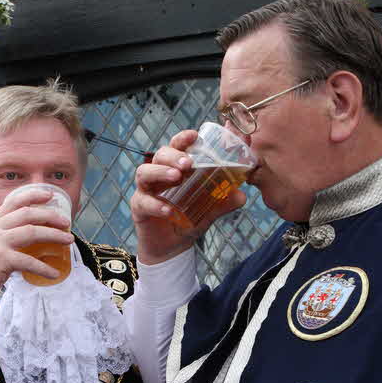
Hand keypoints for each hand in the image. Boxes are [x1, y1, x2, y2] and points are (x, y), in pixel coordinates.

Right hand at [0, 188, 74, 330]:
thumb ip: (5, 238)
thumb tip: (32, 237)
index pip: (13, 202)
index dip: (33, 195)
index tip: (50, 195)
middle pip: (27, 214)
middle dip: (50, 216)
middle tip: (66, 222)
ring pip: (31, 232)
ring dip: (53, 236)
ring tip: (68, 241)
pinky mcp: (0, 260)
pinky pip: (28, 261)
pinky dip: (44, 268)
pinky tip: (54, 273)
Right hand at [131, 130, 246, 263]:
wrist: (172, 248)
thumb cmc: (188, 220)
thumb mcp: (210, 209)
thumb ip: (224, 200)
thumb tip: (242, 194)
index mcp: (176, 168)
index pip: (177, 146)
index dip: (184, 138)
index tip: (195, 135)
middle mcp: (158, 174)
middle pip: (160, 154)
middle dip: (174, 155)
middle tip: (189, 162)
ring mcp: (146, 190)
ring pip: (144, 172)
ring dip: (160, 171)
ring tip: (176, 177)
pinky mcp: (139, 208)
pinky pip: (143, 202)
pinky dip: (155, 204)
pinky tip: (168, 211)